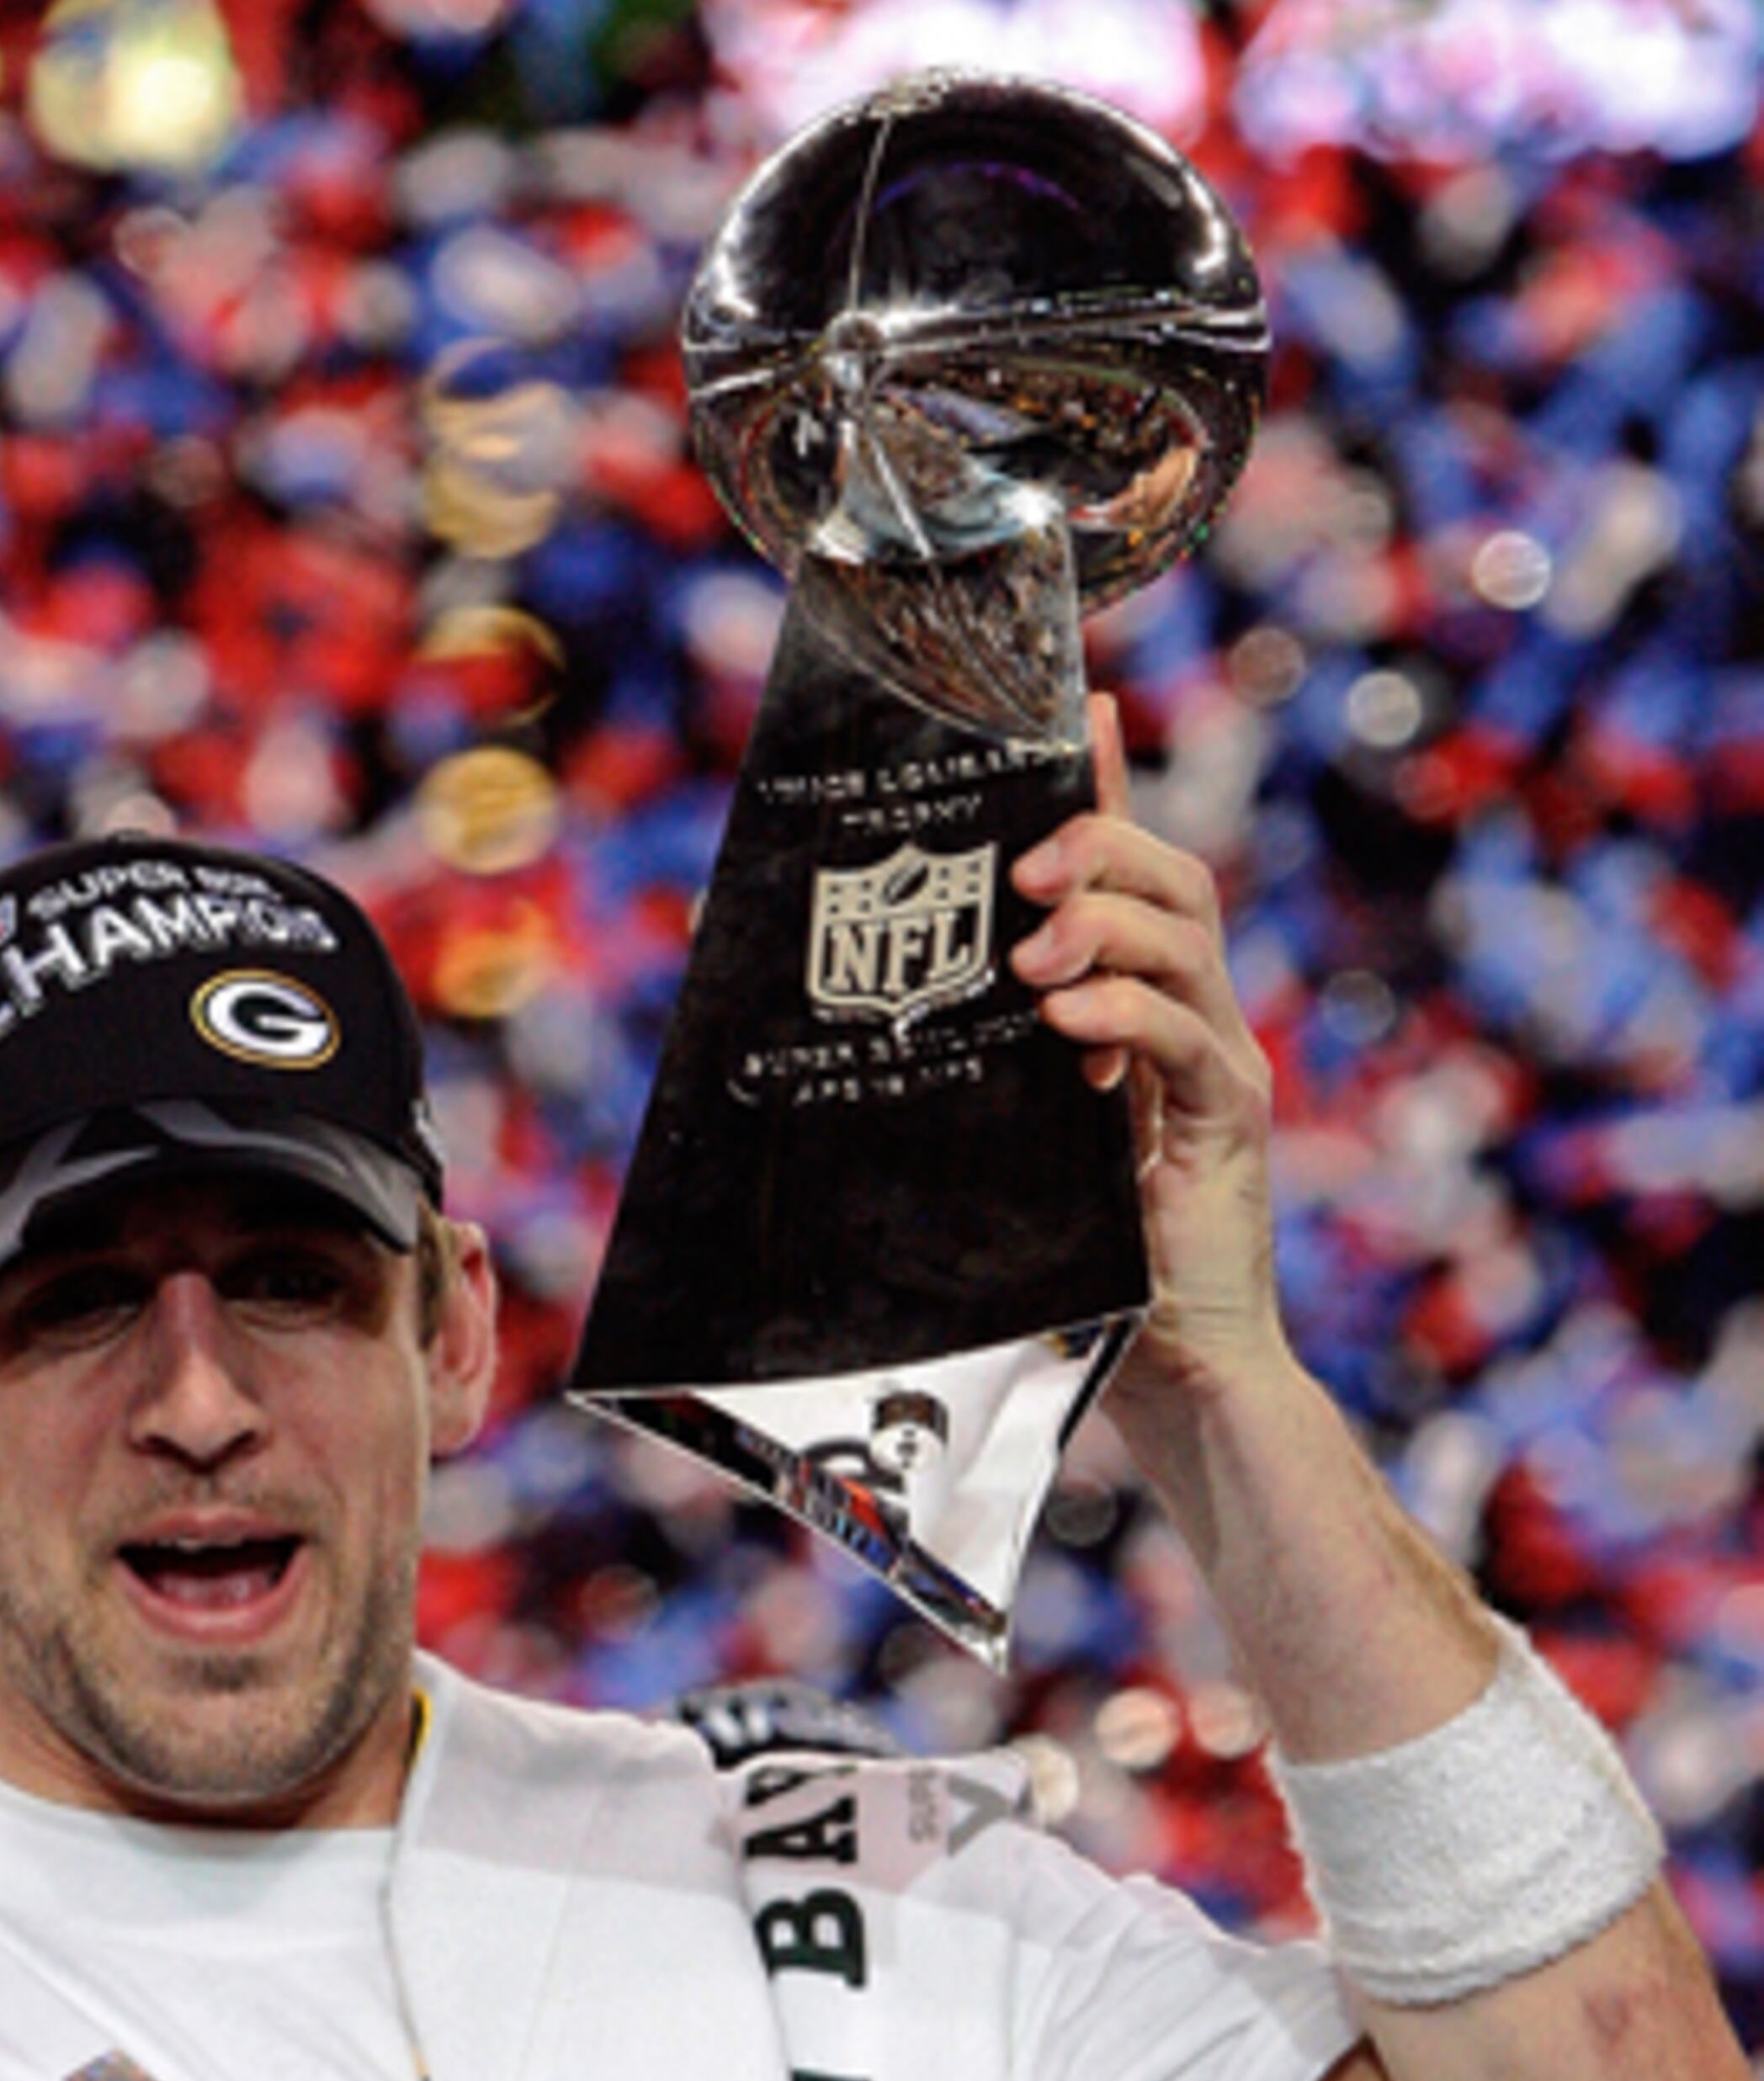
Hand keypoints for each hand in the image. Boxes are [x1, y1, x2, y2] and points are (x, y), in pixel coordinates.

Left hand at [1009, 697, 1281, 1392]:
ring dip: (1105, 926)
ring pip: (1188, 940)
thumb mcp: (998, 1145)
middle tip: (1020, 868)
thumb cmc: (1070, 1268)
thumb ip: (970, 1070)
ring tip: (1031, 956)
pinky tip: (1069, 1025)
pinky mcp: (1231, 1124)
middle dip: (1098, 845)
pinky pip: (1189, 1041)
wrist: (1168, 1374)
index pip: (1129, 872)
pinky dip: (1127, 1018)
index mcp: (1135, 1012)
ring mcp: (1220, 1066)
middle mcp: (1189, 1021)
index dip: (1106, 783)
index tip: (1079, 706)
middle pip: (1172, 880)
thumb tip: (850, 1006)